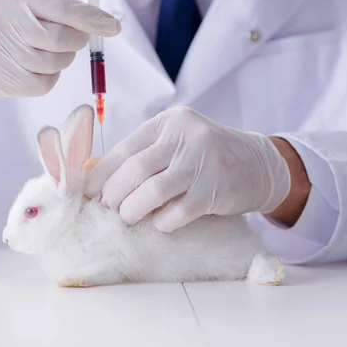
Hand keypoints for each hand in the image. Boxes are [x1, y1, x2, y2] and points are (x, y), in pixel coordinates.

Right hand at [0, 0, 120, 100]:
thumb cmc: (7, 18)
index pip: (60, 8)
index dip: (91, 18)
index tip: (114, 26)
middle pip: (61, 40)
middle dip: (76, 41)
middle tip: (72, 38)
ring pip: (54, 64)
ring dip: (61, 60)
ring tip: (44, 50)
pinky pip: (43, 85)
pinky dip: (47, 78)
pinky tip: (33, 67)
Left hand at [86, 106, 291, 232]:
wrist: (257, 164)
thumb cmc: (206, 156)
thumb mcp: (176, 143)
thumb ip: (142, 154)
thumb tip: (93, 176)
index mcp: (169, 123)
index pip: (125, 148)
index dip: (101, 174)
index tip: (89, 192)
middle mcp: (186, 137)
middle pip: (135, 170)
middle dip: (114, 195)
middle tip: (110, 208)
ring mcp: (203, 162)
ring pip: (152, 192)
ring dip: (132, 211)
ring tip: (129, 217)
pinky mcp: (216, 190)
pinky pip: (177, 213)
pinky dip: (162, 222)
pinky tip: (161, 223)